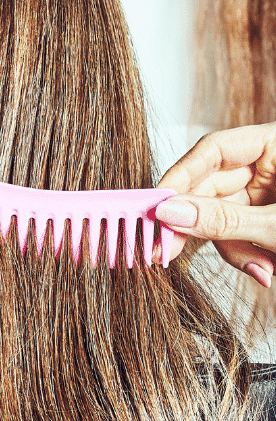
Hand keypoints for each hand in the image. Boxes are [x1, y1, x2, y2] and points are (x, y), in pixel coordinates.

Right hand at [155, 123, 275, 286]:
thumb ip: (224, 221)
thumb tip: (171, 215)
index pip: (214, 150)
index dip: (180, 178)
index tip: (157, 208)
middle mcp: (271, 165)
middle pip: (211, 189)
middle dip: (202, 227)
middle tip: (169, 252)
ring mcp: (269, 192)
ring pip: (222, 219)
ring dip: (234, 250)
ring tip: (263, 270)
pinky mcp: (269, 219)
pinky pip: (239, 235)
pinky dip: (248, 255)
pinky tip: (267, 269)